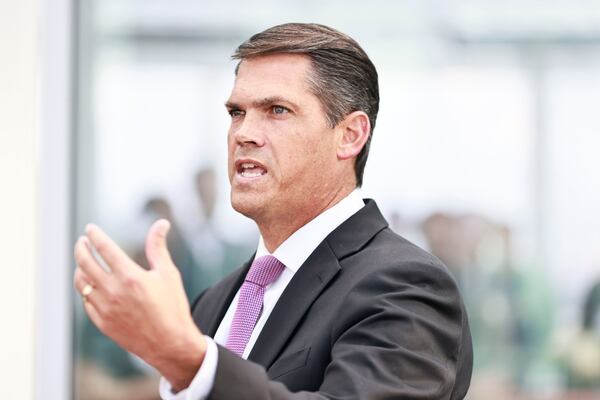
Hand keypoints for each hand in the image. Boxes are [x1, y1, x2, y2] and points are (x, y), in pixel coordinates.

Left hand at [73, 219, 205, 389]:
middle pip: (86, 263)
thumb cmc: (172, 306)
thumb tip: (161, 223)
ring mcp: (105, 308)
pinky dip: (85, 289)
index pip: (104, 249)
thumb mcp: (168, 274)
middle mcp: (113, 291)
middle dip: (81, 248)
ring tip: (83, 261)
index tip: (90, 228)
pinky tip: (90, 284)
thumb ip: (158, 247)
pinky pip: (85, 301)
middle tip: (81, 242)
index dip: (95, 236)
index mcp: (130, 276)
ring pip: (81, 283)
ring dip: (79, 268)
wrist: (170, 343)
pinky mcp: (102, 323)